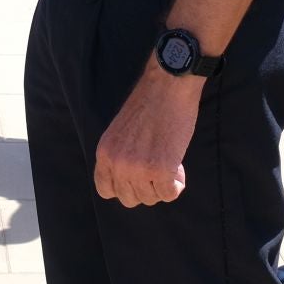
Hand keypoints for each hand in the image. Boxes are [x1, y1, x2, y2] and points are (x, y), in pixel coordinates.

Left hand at [94, 60, 203, 206]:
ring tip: (170, 161)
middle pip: (129, 198)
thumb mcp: (121, 132)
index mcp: (104, 152)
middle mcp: (117, 163)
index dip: (124, 188)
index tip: (138, 180)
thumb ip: (121, 156)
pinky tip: (178, 166)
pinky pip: (169, 194)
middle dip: (146, 188)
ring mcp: (137, 168)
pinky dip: (176, 185)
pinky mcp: (160, 169)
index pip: (106, 190)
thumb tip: (130, 183)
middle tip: (159, 169)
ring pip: (151, 198)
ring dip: (163, 185)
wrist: (168, 85)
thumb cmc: (150, 104)